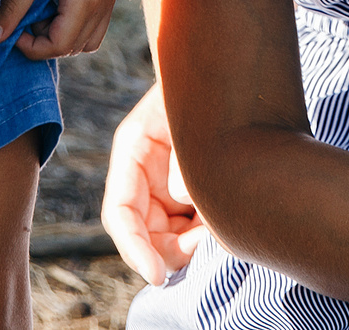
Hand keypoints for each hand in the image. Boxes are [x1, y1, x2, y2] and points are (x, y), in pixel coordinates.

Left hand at [0, 0, 119, 59]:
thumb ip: (13, 4)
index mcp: (86, 1)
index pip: (58, 46)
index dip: (30, 45)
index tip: (13, 26)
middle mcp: (103, 7)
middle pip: (72, 48)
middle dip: (44, 41)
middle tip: (25, 15)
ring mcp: (109, 1)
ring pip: (85, 42)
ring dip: (61, 36)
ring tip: (43, 10)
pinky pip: (93, 28)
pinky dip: (74, 27)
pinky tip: (57, 4)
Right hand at [102, 80, 209, 284]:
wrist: (228, 74)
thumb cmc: (207, 90)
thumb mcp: (190, 117)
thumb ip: (183, 159)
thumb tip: (183, 195)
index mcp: (133, 152)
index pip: (121, 213)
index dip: (134, 249)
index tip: (156, 275)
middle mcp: (144, 175)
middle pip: (143, 234)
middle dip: (170, 250)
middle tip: (206, 241)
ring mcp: (165, 186)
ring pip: (167, 237)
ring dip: (190, 244)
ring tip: (219, 224)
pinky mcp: (188, 194)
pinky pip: (190, 227)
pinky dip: (205, 233)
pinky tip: (224, 218)